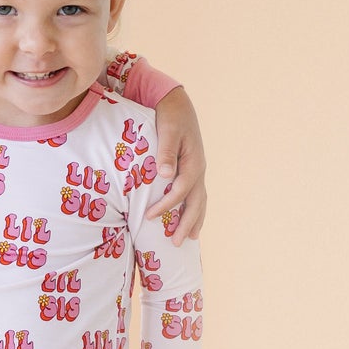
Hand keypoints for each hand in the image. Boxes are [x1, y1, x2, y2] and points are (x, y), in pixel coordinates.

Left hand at [153, 87, 205, 242]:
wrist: (177, 105)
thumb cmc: (170, 117)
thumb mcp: (167, 131)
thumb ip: (166, 152)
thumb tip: (165, 174)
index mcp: (193, 162)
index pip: (181, 190)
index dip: (167, 205)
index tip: (149, 217)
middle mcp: (198, 169)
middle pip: (196, 202)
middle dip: (186, 223)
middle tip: (176, 243)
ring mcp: (197, 171)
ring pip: (199, 201)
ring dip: (194, 220)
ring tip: (188, 238)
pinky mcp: (192, 170)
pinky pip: (195, 195)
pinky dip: (193, 209)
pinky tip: (188, 220)